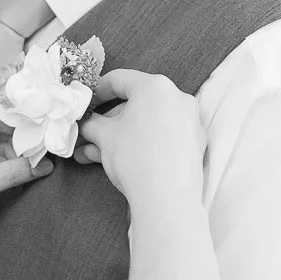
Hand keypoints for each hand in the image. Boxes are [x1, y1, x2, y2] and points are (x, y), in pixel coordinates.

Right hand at [73, 69, 204, 212]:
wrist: (168, 200)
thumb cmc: (135, 158)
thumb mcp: (104, 136)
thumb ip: (91, 123)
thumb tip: (86, 123)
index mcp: (155, 86)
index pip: (119, 79)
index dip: (96, 91)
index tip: (85, 102)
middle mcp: (177, 98)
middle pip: (134, 103)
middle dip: (107, 121)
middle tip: (88, 135)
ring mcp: (190, 121)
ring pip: (147, 122)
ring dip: (120, 136)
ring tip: (94, 155)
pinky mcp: (195, 144)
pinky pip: (162, 135)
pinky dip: (142, 143)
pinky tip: (119, 160)